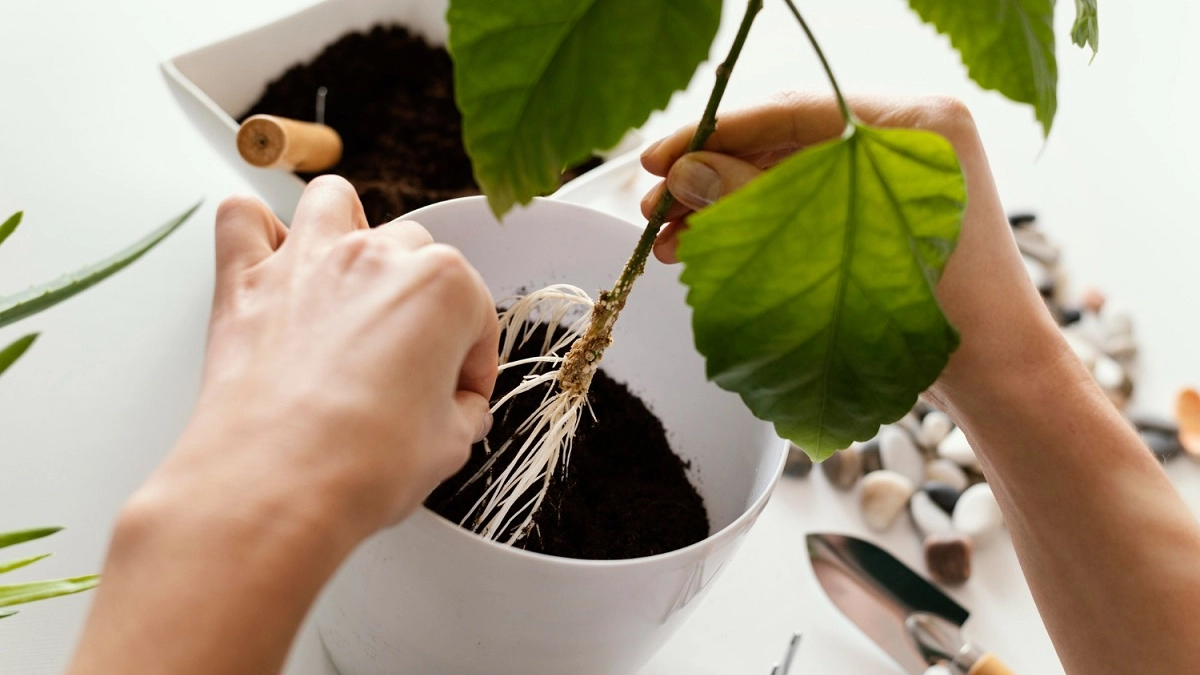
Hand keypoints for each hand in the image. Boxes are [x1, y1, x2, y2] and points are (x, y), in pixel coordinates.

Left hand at [143, 175, 497, 536]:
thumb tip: (458, 410)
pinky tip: (272, 262)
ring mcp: (308, 261)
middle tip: (411, 356)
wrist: (277, 486)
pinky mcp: (246, 280)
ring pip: (335, 201)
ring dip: (347, 228)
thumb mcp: (449, 445)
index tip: (462, 394)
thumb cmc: (361, 463)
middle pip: (414, 252)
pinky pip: (242, 217)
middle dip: (418, 300)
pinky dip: (256, 231)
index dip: (473, 363)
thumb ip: (462, 411)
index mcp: (443, 287)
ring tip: (349, 277)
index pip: (476, 315)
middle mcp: (376, 258)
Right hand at [639, 92, 1066, 409]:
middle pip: (784, 143)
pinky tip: (705, 246)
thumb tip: (684, 173)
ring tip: (668, 238)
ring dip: (725, 204)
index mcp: (914, 123)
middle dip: (711, 175)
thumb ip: (757, 203)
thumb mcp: (835, 250)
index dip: (716, 133)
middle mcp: (903, 137)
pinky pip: (804, 203)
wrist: (993, 371)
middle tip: (654, 205)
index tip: (659, 158)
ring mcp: (891, 174)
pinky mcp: (878, 210)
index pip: (795, 111)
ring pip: (786, 176)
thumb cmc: (939, 311)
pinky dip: (755, 224)